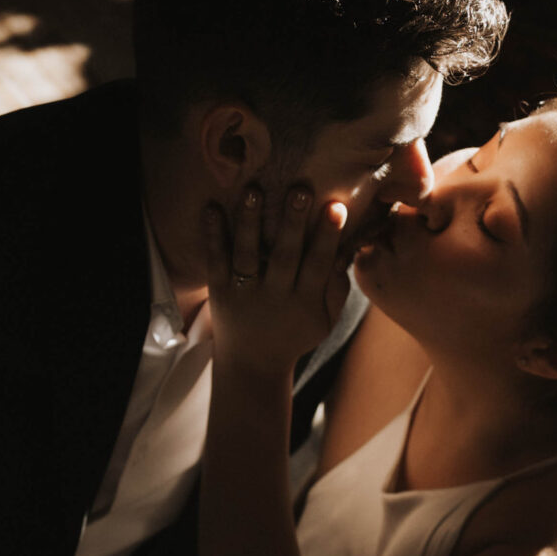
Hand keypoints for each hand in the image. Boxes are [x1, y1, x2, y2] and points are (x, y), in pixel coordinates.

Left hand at [203, 183, 348, 377]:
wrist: (252, 366)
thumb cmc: (296, 334)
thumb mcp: (325, 321)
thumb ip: (337, 289)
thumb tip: (345, 251)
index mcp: (305, 302)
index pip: (319, 265)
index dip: (328, 236)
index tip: (336, 207)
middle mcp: (275, 297)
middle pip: (285, 256)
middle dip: (293, 223)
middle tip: (300, 189)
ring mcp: (245, 293)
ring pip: (247, 255)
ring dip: (250, 222)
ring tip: (253, 190)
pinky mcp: (220, 291)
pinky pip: (216, 261)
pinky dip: (213, 236)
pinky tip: (211, 208)